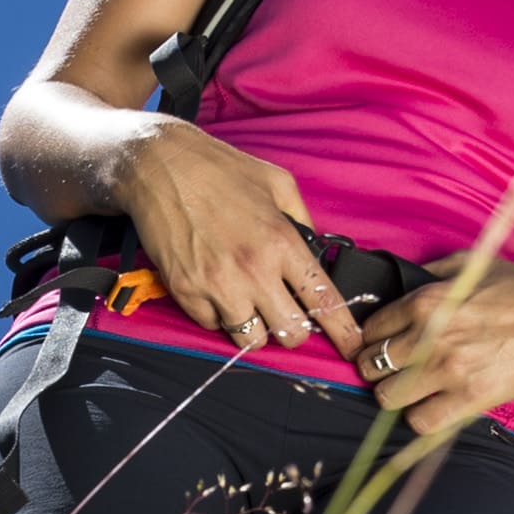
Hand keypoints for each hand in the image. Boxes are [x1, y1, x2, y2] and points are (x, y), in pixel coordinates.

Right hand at [110, 120, 356, 354]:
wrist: (160, 166)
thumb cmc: (219, 170)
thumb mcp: (277, 183)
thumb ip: (302, 220)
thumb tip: (315, 250)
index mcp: (282, 242)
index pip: (323, 301)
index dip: (343, 332)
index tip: (353, 348)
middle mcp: (253, 270)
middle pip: (291, 334)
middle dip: (294, 331)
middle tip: (286, 316)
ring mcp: (217, 285)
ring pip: (252, 341)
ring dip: (255, 329)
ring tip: (248, 303)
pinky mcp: (186, 292)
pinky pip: (212, 326)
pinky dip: (217, 316)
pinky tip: (215, 290)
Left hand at [346, 268, 513, 439]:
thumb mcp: (475, 264)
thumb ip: (433, 271)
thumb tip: (405, 282)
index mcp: (427, 300)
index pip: (372, 328)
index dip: (373, 339)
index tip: (383, 345)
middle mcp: (431, 335)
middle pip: (372, 364)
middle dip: (377, 368)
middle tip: (394, 369)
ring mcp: (449, 370)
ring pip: (387, 397)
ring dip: (396, 395)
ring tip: (411, 390)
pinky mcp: (470, 399)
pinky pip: (420, 421)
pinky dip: (422, 417)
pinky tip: (433, 406)